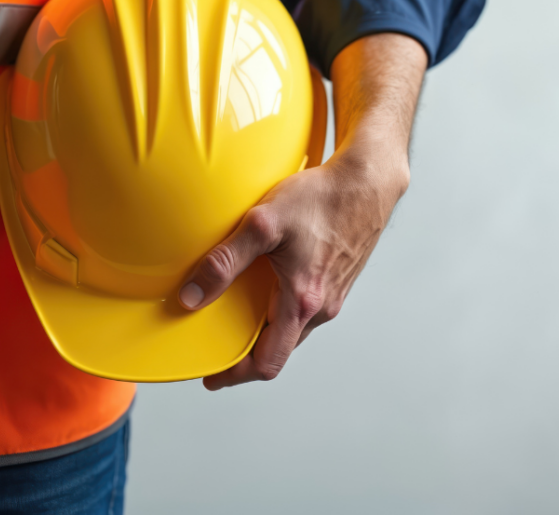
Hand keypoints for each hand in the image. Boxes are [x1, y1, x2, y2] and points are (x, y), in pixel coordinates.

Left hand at [177, 33, 426, 389]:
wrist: (367, 182)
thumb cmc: (320, 199)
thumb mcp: (263, 224)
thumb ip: (225, 261)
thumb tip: (191, 297)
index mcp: (303, 302)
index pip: (267, 362)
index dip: (235, 375)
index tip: (211, 377)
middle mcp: (322, 306)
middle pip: (281, 349)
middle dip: (248, 353)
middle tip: (218, 345)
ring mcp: (334, 294)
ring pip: (296, 328)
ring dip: (269, 329)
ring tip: (241, 314)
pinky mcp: (340, 279)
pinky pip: (308, 307)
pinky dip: (285, 308)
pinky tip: (272, 283)